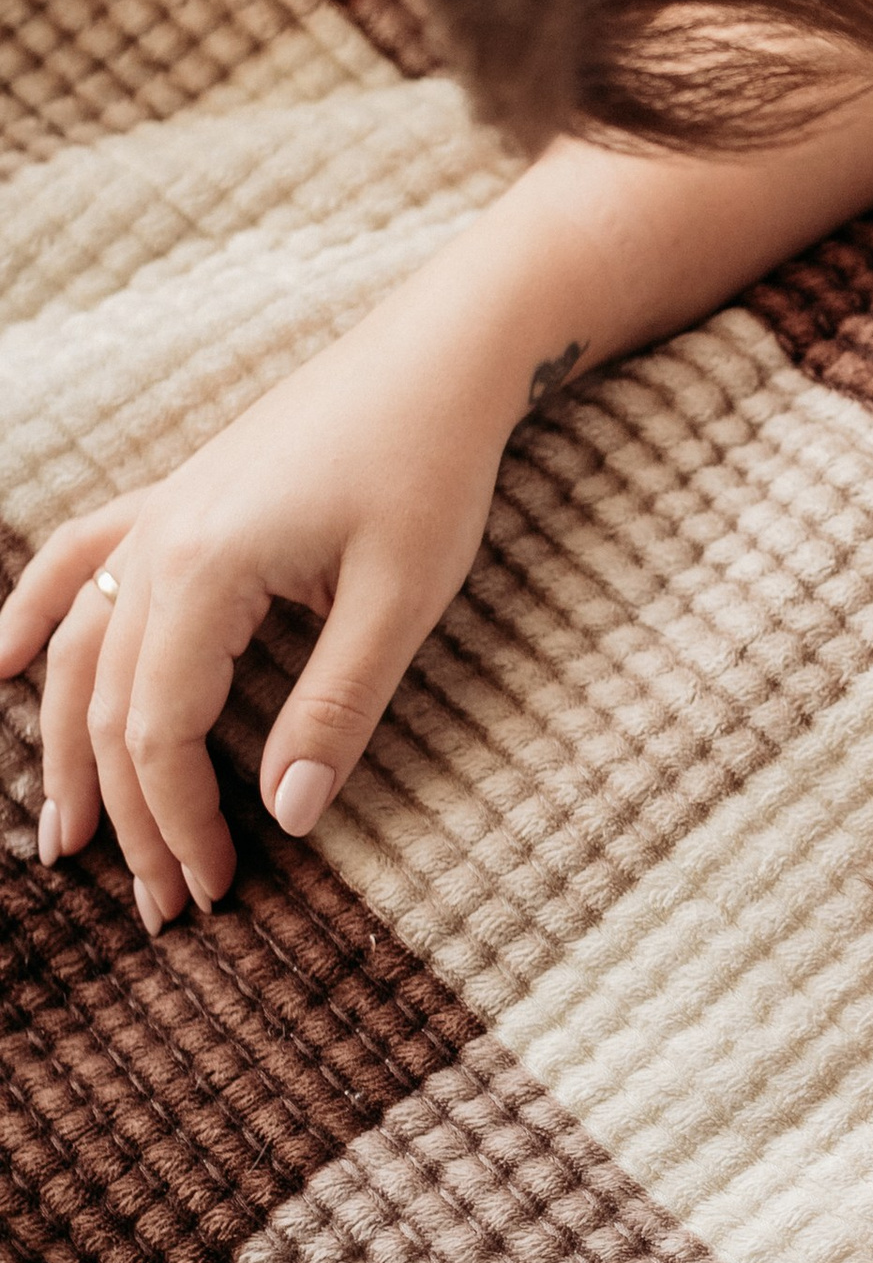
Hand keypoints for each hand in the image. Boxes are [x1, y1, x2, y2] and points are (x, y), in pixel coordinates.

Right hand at [0, 318, 509, 925]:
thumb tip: (288, 816)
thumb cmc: (433, 469)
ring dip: (65, 745)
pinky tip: (0, 665)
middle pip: (110, 706)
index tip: (217, 890)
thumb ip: (338, 708)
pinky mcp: (178, 498)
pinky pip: (79, 564)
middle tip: (162, 905)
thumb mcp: (403, 599)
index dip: (178, 821)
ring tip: (61, 835)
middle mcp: (158, 543)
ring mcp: (159, 515)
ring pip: (81, 648)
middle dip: (128, 815)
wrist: (438, 356)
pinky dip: (33, 616)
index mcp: (205, 570)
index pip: (160, 732)